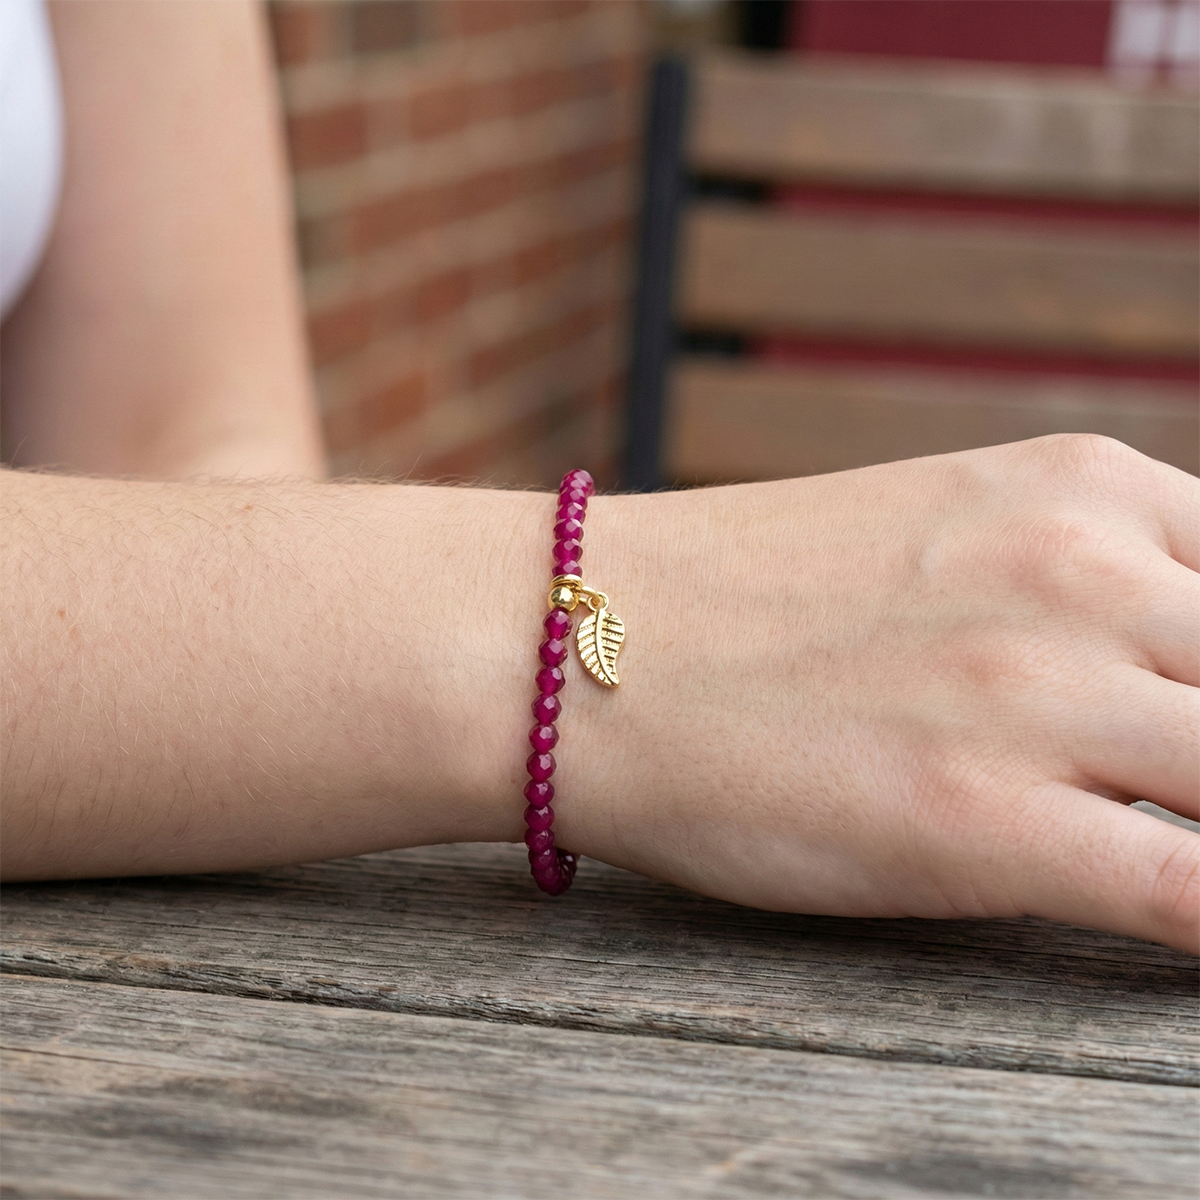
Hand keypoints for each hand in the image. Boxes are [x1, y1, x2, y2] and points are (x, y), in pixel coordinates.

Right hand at [559, 435, 1199, 952]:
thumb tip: (1169, 672)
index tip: (1193, 723)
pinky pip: (1195, 894)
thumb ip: (1076, 578)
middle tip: (1172, 783)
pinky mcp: (986, 826)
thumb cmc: (741, 600)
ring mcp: (1042, 698)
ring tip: (1144, 828)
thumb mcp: (944, 530)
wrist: (584, 647)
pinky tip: (1178, 934)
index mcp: (1081, 490)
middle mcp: (1085, 575)